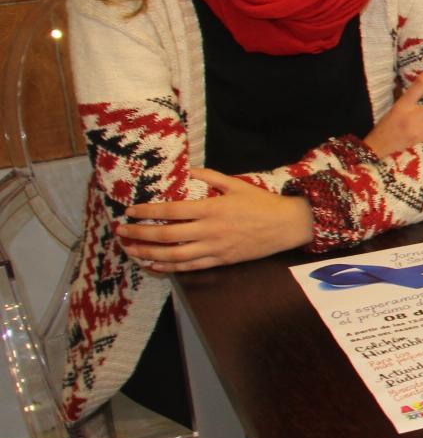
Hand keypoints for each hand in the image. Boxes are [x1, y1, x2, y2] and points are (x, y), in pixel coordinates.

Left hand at [117, 169, 313, 272]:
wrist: (287, 225)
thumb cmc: (261, 203)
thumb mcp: (236, 184)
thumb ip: (209, 176)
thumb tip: (186, 169)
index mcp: (212, 209)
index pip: (170, 212)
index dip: (147, 212)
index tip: (130, 211)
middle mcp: (209, 230)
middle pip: (166, 236)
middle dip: (139, 234)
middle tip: (120, 231)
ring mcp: (214, 248)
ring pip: (174, 255)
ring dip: (148, 253)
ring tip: (130, 250)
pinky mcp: (221, 261)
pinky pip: (190, 267)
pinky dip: (169, 267)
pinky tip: (154, 265)